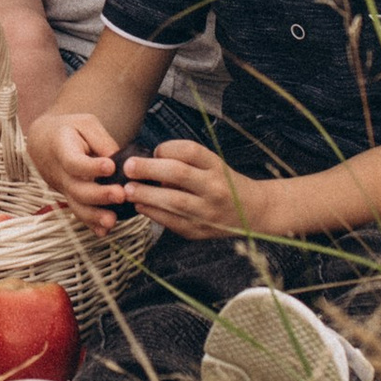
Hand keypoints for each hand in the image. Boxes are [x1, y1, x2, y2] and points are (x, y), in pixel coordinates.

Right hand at [28, 102, 130, 231]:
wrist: (45, 142)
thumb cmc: (70, 130)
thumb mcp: (86, 124)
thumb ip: (102, 141)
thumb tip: (120, 163)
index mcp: (62, 149)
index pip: (74, 162)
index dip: (91, 166)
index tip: (110, 166)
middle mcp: (60, 172)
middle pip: (76, 188)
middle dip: (98, 195)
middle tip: (120, 195)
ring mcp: (64, 188)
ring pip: (76, 206)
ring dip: (93, 216)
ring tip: (112, 221)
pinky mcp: (70, 197)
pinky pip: (78, 213)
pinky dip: (90, 224)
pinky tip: (104, 231)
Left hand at [118, 137, 264, 240]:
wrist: (252, 212)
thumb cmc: (224, 183)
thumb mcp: (212, 165)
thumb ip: (185, 163)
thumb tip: (148, 163)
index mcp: (217, 166)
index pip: (189, 151)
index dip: (166, 149)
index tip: (154, 151)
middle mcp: (215, 188)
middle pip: (178, 174)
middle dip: (148, 169)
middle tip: (128, 167)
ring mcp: (208, 212)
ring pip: (173, 202)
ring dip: (146, 195)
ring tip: (127, 190)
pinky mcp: (199, 232)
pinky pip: (171, 222)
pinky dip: (153, 213)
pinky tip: (140, 206)